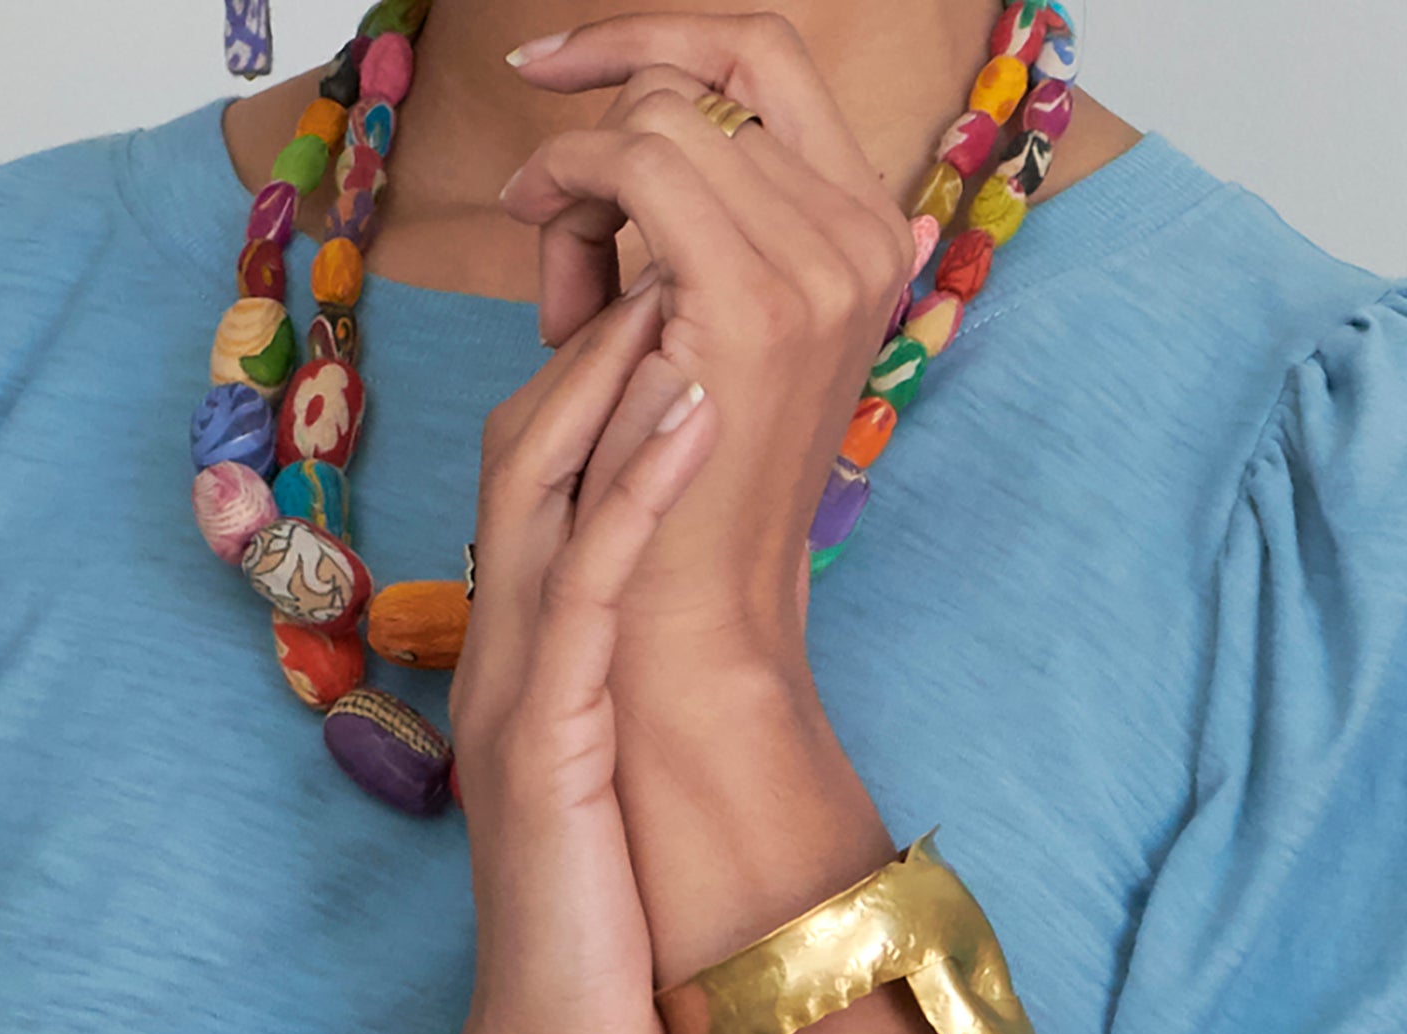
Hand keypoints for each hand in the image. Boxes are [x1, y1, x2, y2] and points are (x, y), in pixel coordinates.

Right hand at [441, 269, 719, 1033]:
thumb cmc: (603, 939)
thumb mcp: (615, 789)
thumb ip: (629, 698)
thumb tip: (692, 636)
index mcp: (525, 666)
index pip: (542, 483)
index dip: (596, 374)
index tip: (673, 293)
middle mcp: (502, 661)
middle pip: (524, 453)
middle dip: (590, 336)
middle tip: (664, 240)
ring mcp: (512, 697)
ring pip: (541, 494)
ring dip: (609, 376)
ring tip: (679, 276)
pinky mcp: (543, 744)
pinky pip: (586, 584)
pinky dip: (632, 483)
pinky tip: (686, 402)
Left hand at [501, 12, 915, 674]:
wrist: (694, 605)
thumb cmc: (674, 479)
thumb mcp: (689, 324)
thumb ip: (684, 228)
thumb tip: (627, 144)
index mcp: (865, 229)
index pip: (765, 58)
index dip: (656, 38)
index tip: (557, 66)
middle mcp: (865, 232)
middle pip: (712, 74)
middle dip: (608, 121)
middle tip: (551, 224)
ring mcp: (824, 263)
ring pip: (666, 113)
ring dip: (580, 182)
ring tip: (562, 299)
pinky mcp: (758, 300)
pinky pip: (639, 157)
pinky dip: (567, 182)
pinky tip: (541, 249)